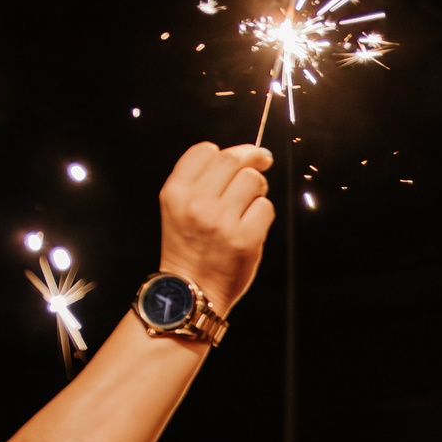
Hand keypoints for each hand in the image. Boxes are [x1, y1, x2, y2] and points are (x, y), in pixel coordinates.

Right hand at [156, 141, 275, 312]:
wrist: (191, 291)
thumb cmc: (189, 248)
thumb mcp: (178, 208)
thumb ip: (200, 182)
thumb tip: (241, 156)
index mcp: (175, 192)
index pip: (203, 151)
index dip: (224, 150)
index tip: (237, 155)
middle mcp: (196, 203)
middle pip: (232, 160)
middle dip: (252, 155)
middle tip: (263, 158)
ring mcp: (222, 221)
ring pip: (252, 180)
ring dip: (258, 187)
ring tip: (250, 201)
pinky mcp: (245, 238)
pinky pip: (265, 207)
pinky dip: (263, 213)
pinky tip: (252, 224)